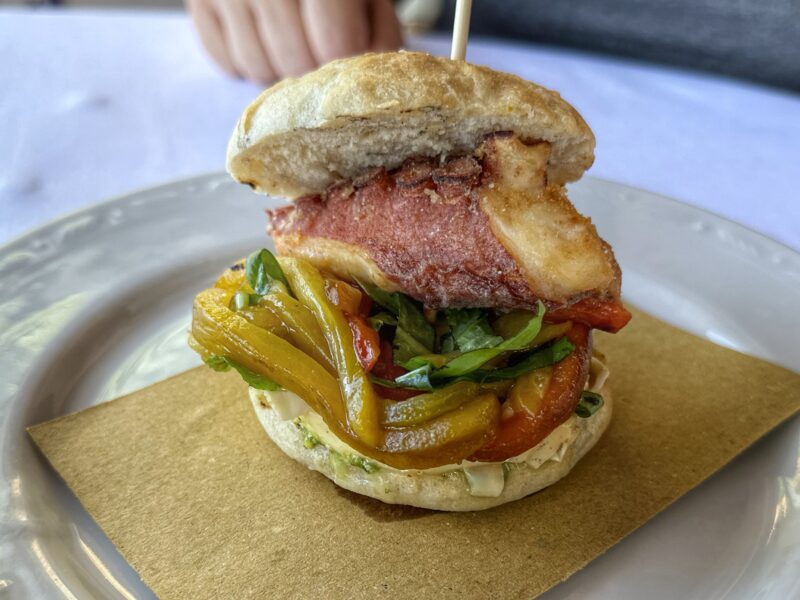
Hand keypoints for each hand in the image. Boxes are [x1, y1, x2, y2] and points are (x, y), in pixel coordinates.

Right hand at [186, 0, 402, 82]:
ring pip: (257, 66)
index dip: (347, 60)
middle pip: (293, 62)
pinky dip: (246, 60)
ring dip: (280, 69)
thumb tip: (378, 63)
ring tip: (294, 44)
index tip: (352, 53)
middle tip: (323, 53)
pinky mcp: (198, 0)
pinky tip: (262, 36)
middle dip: (314, 70)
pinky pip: (225, 60)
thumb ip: (376, 18)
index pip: (334, 45)